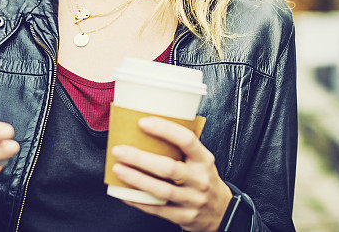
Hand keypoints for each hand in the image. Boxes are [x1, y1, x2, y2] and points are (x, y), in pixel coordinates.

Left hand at [111, 116, 232, 231]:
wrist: (221, 211)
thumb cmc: (203, 179)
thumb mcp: (201, 160)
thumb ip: (182, 148)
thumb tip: (148, 128)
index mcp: (204, 160)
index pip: (186, 140)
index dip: (164, 129)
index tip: (143, 122)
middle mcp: (200, 179)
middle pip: (168, 168)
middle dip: (140, 158)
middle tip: (119, 150)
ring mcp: (192, 200)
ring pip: (160, 190)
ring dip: (136, 179)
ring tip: (118, 169)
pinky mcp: (183, 216)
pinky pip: (157, 209)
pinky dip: (138, 200)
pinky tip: (123, 193)